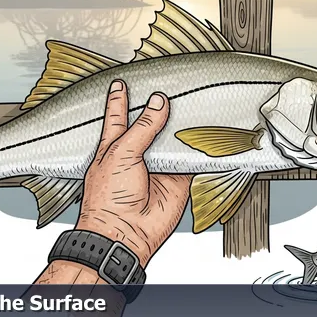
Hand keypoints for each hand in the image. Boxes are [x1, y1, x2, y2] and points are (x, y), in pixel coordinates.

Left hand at [75, 79, 192, 266]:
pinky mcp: (178, 179)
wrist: (124, 233)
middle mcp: (137, 154)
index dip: (119, 99)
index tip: (121, 82)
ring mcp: (158, 166)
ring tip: (193, 101)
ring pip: (172, 140)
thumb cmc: (109, 197)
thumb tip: (158, 103)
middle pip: (150, 125)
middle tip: (170, 87)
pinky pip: (190, 160)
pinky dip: (199, 149)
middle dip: (158, 109)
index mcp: (115, 146)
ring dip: (181, 126)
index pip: (117, 116)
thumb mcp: (121, 153)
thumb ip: (142, 128)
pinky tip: (207, 130)